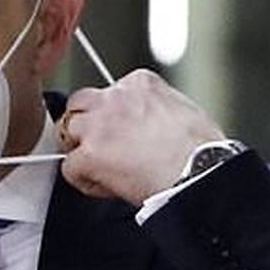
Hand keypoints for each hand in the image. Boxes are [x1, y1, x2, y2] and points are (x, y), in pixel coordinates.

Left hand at [59, 69, 224, 205]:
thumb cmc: (202, 149)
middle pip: (79, 104)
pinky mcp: (90, 154)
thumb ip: (154, 107)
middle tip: (101, 147)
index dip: (112, 116)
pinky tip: (105, 186)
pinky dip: (83, 180)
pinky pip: (69, 168)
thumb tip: (148, 122)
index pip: (109, 92)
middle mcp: (115, 98)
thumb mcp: (182, 108)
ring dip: (80, 149)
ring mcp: (99, 125)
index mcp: (139, 83)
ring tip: (102, 168)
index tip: (123, 133)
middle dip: (86, 124)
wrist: (200, 171)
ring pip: (67, 131)